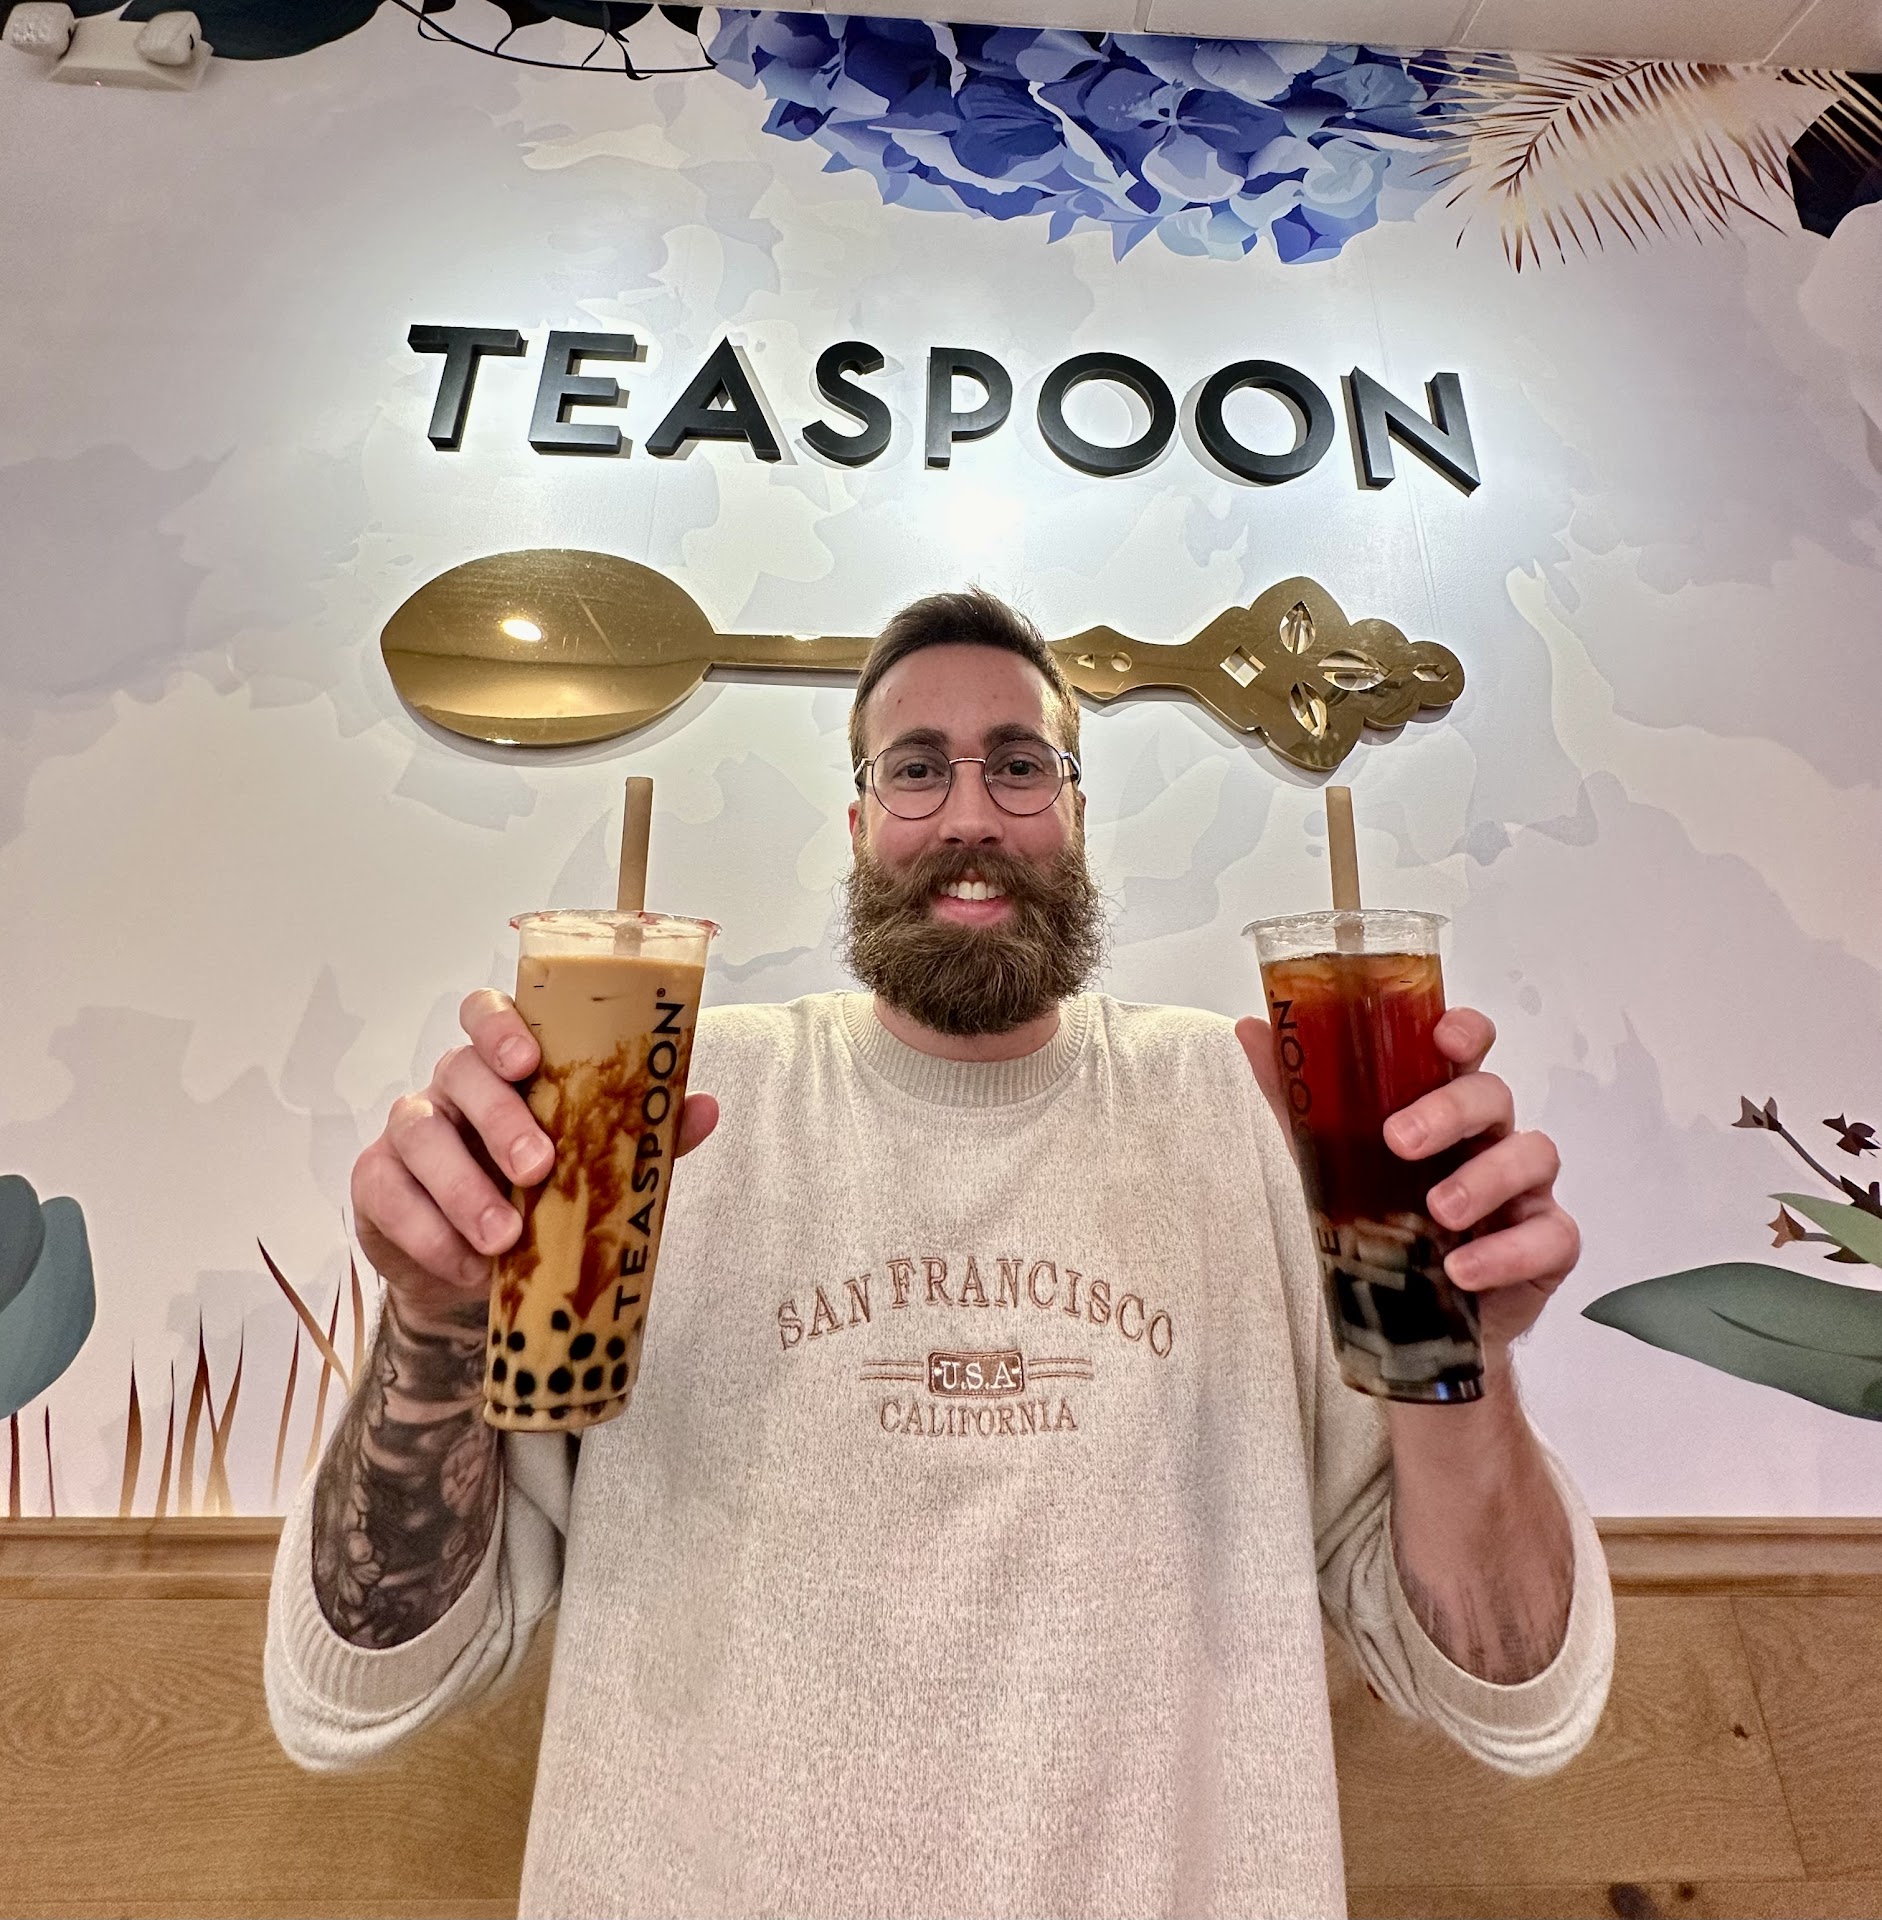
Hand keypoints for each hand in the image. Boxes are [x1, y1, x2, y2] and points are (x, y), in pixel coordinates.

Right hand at [351, 988, 719, 1316]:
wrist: (485, 1272)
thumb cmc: (548, 1195)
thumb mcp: (600, 1163)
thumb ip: (644, 1132)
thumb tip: (705, 1106)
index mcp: (506, 1065)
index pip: (486, 1012)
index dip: (500, 1026)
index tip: (529, 1063)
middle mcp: (452, 1086)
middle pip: (458, 1071)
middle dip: (499, 1119)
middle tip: (538, 1169)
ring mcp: (410, 1130)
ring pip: (418, 1133)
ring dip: (462, 1187)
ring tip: (504, 1238)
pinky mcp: (376, 1183)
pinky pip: (387, 1194)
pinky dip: (428, 1233)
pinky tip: (466, 1265)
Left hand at [1234, 1007, 1579, 1351]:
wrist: (1411, 1322)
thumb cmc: (1385, 1224)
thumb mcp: (1331, 1158)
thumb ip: (1297, 1096)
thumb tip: (1251, 1027)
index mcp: (1445, 1106)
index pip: (1468, 1049)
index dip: (1465, 1032)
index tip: (1442, 1039)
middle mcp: (1492, 1137)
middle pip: (1493, 1096)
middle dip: (1449, 1111)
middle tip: (1398, 1142)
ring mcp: (1526, 1188)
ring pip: (1533, 1155)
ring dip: (1482, 1180)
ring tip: (1436, 1213)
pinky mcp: (1548, 1243)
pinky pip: (1551, 1235)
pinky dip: (1506, 1252)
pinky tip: (1460, 1269)